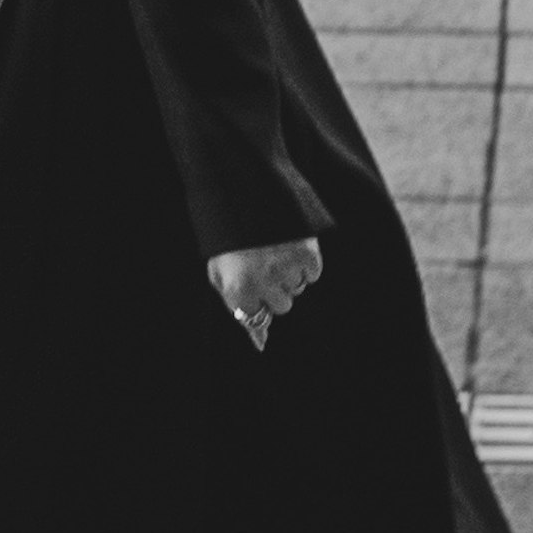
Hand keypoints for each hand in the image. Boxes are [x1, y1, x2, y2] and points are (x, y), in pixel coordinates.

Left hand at [210, 235, 321, 351]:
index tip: (253, 289)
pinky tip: (287, 245)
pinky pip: (312, 274)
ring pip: (298, 289)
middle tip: (260, 263)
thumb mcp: (220, 272)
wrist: (240, 189)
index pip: (256, 318)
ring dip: (288, 275)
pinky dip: (304, 263)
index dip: (255, 301)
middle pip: (282, 306)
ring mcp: (287, 267)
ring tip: (272, 250)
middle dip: (273, 290)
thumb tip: (261, 343)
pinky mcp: (308, 253)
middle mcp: (264, 282)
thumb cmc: (228, 239)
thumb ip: (238, 308)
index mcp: (238, 287)